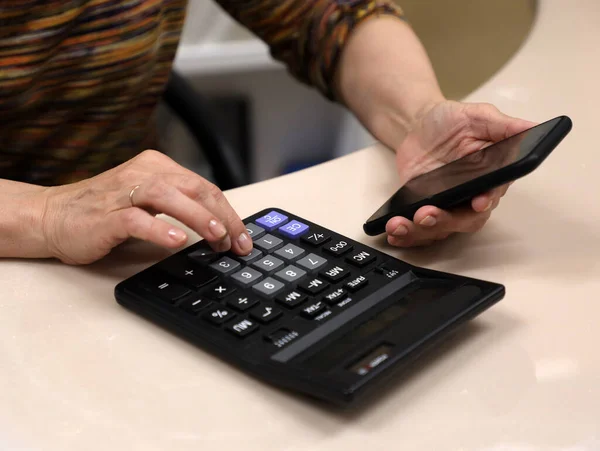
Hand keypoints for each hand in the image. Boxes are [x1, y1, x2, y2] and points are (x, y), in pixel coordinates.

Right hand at [39, 150, 251, 264]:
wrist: (51, 216)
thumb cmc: (103, 212)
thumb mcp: (147, 201)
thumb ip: (179, 207)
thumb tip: (220, 228)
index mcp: (157, 167)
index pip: (203, 187)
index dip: (228, 212)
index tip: (243, 238)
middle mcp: (143, 173)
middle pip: (194, 188)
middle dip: (222, 216)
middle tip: (238, 242)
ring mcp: (123, 192)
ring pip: (169, 197)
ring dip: (198, 217)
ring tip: (217, 236)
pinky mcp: (106, 214)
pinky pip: (137, 219)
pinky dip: (159, 228)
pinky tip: (177, 240)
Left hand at [386, 100, 535, 247]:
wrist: (417, 126)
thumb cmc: (450, 122)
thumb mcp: (478, 116)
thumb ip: (503, 126)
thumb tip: (530, 128)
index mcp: (488, 177)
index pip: (491, 196)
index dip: (484, 202)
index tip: (476, 203)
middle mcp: (468, 196)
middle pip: (464, 221)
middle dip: (446, 221)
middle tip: (427, 213)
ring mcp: (444, 205)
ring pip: (439, 229)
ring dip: (420, 231)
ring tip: (401, 224)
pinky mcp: (421, 209)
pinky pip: (418, 230)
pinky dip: (406, 235)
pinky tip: (393, 232)